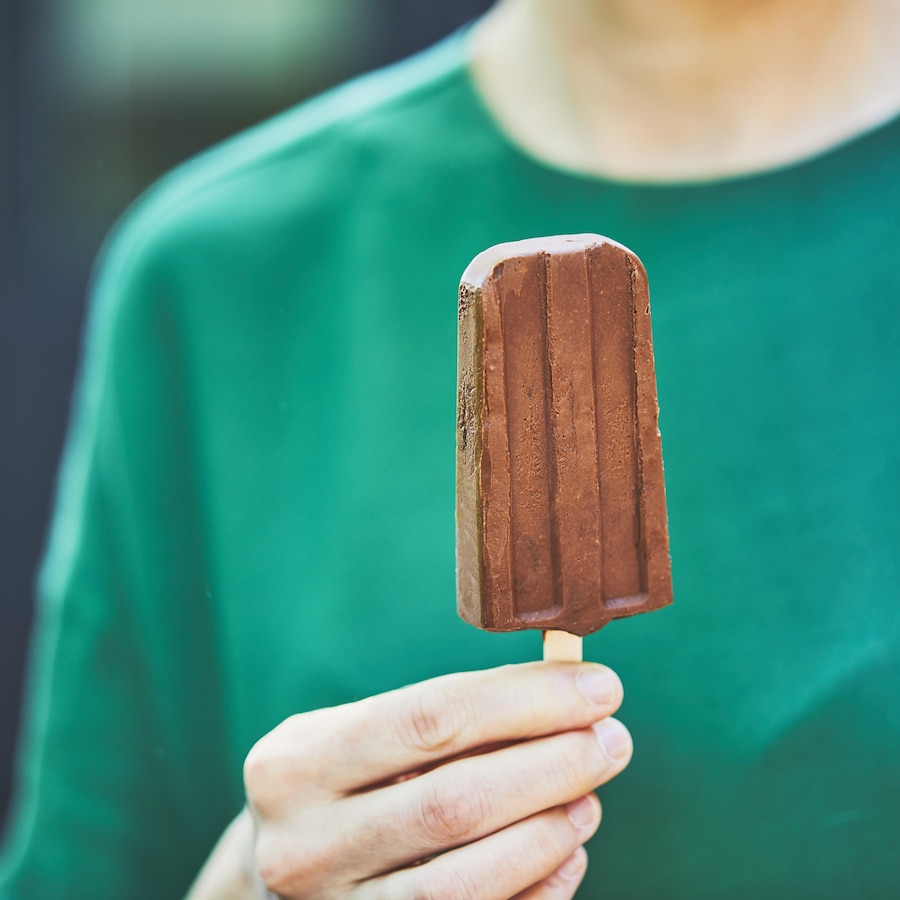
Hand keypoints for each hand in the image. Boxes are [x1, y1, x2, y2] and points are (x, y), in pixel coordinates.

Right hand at [242, 661, 630, 898]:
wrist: (288, 866)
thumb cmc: (347, 783)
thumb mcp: (367, 734)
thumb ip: (451, 715)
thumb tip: (566, 690)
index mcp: (294, 763)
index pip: (430, 718)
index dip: (525, 701)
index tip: (597, 687)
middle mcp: (302, 845)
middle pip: (455, 801)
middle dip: (552, 765)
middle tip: (612, 738)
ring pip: (465, 881)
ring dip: (548, 832)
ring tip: (591, 795)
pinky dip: (534, 890)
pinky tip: (568, 854)